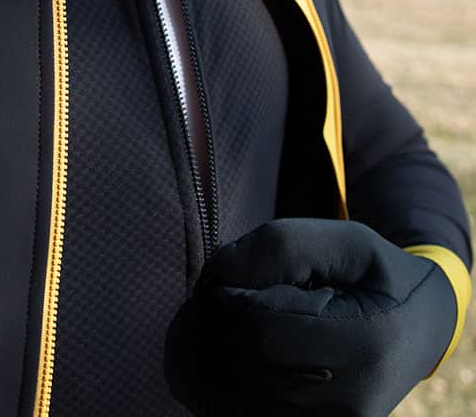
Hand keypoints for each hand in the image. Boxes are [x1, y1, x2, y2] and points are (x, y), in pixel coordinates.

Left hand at [167, 218, 456, 416]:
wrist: (420, 325)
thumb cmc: (373, 272)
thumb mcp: (341, 239)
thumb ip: (280, 247)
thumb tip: (219, 274)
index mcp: (365, 343)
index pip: (261, 330)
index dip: (227, 302)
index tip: (224, 278)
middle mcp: (355, 400)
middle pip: (248, 365)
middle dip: (220, 325)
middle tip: (222, 294)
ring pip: (246, 390)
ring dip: (227, 349)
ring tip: (243, 316)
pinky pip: (258, 407)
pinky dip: (243, 373)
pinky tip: (255, 344)